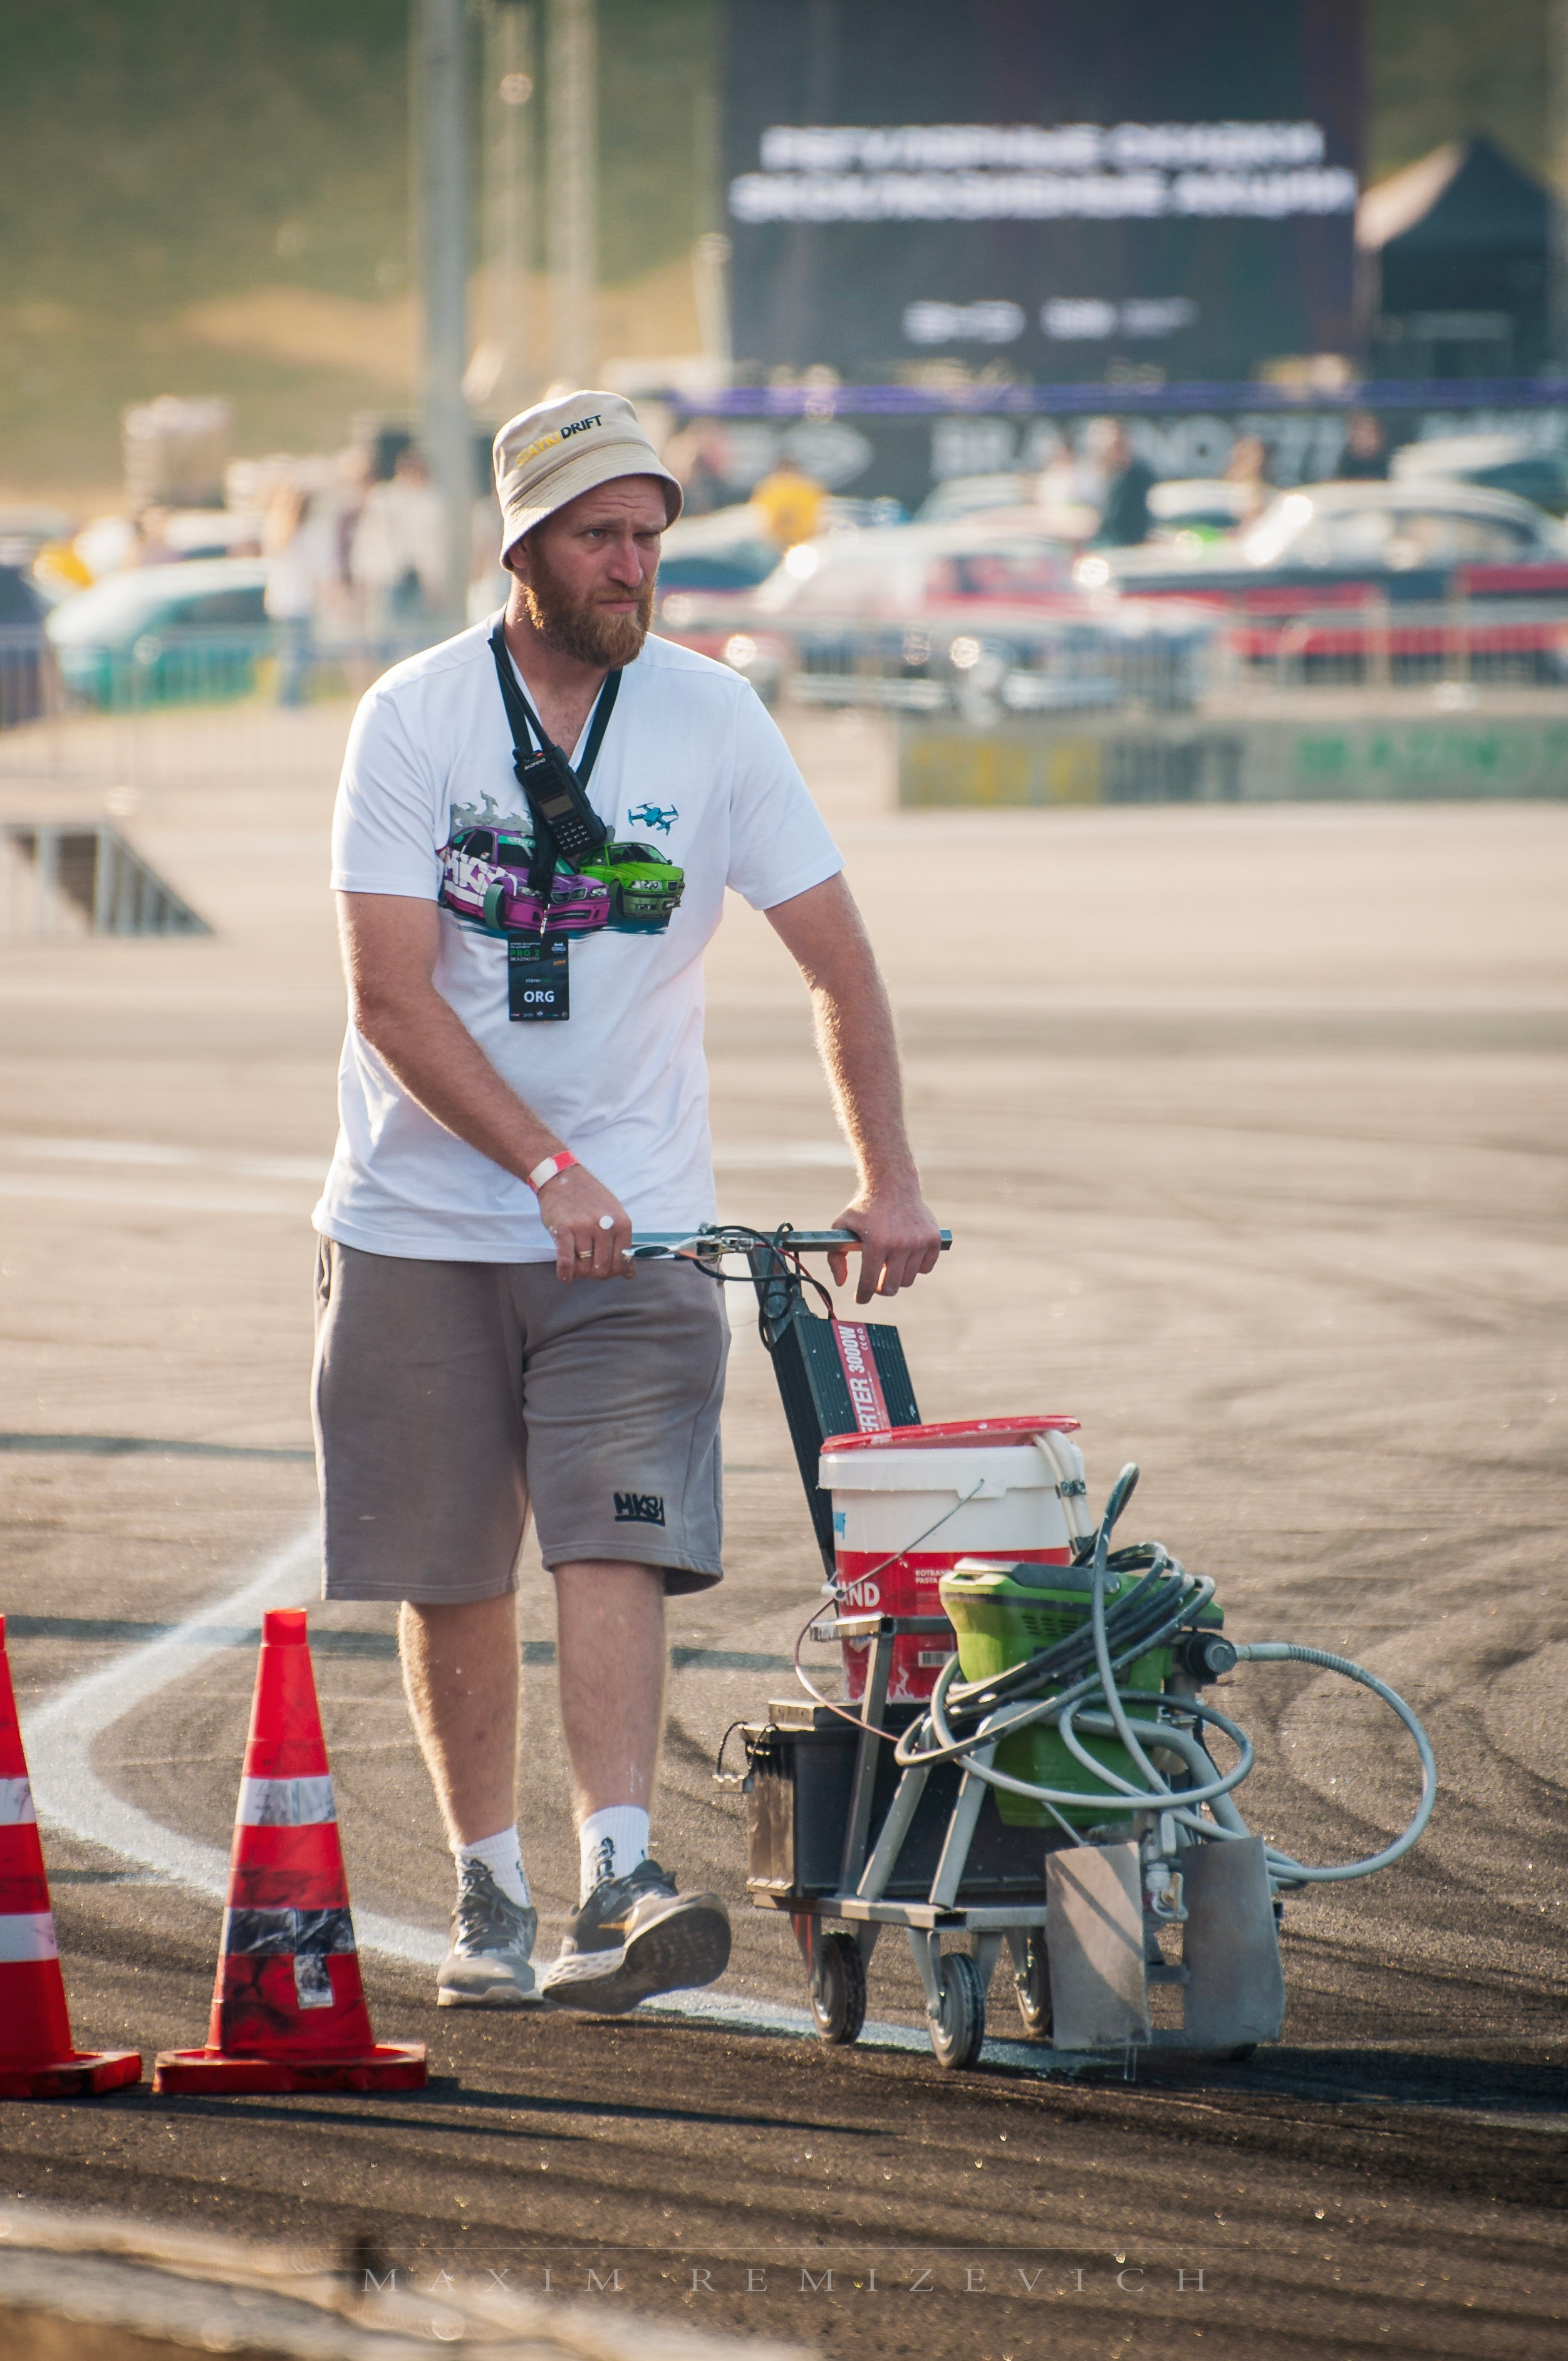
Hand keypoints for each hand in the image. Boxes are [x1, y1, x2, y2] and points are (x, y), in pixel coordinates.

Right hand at [538, 1164, 633, 1281]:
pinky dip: (565, 1273)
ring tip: (575, 1266)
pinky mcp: (563, 1230)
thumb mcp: (614, 1215)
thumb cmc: (590, 1199)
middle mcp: (605, 1226)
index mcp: (622, 1223)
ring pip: (584, 1267)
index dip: (613, 1272)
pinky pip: (566, 1261)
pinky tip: (564, 1276)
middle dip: (595, 1275)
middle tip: (587, 1269)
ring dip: (579, 1272)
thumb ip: (622, 1243)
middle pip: (602, 1268)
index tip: (604, 1270)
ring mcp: (583, 1228)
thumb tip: (629, 1274)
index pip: (622, 1262)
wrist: (562, 1177)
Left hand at [828, 1183, 941, 1303]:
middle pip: (890, 1287)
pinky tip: (907, 1258)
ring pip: (908, 1280)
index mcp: (876, 1242)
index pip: (868, 1283)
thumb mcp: (842, 1226)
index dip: (863, 1296)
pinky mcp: (934, 1239)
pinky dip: (917, 1267)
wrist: (893, 1184)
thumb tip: (841, 1282)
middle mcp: (900, 1244)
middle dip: (880, 1289)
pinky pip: (926, 1267)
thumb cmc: (865, 1207)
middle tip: (875, 1282)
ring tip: (889, 1267)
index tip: (860, 1299)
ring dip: (897, 1277)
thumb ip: (836, 1256)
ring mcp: (919, 1242)